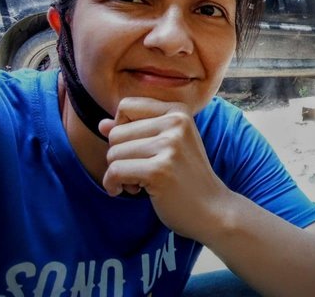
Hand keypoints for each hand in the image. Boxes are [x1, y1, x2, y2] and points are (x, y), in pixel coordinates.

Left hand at [99, 97, 229, 237]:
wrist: (212, 209)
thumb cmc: (186, 177)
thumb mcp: (167, 146)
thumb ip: (135, 131)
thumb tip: (102, 124)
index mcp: (179, 111)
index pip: (127, 106)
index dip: (122, 129)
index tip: (135, 149)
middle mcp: (176, 122)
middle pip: (116, 132)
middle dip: (119, 155)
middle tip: (139, 171)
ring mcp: (170, 145)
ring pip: (113, 152)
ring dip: (117, 173)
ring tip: (139, 182)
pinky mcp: (160, 170)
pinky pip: (115, 171)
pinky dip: (113, 185)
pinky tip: (128, 191)